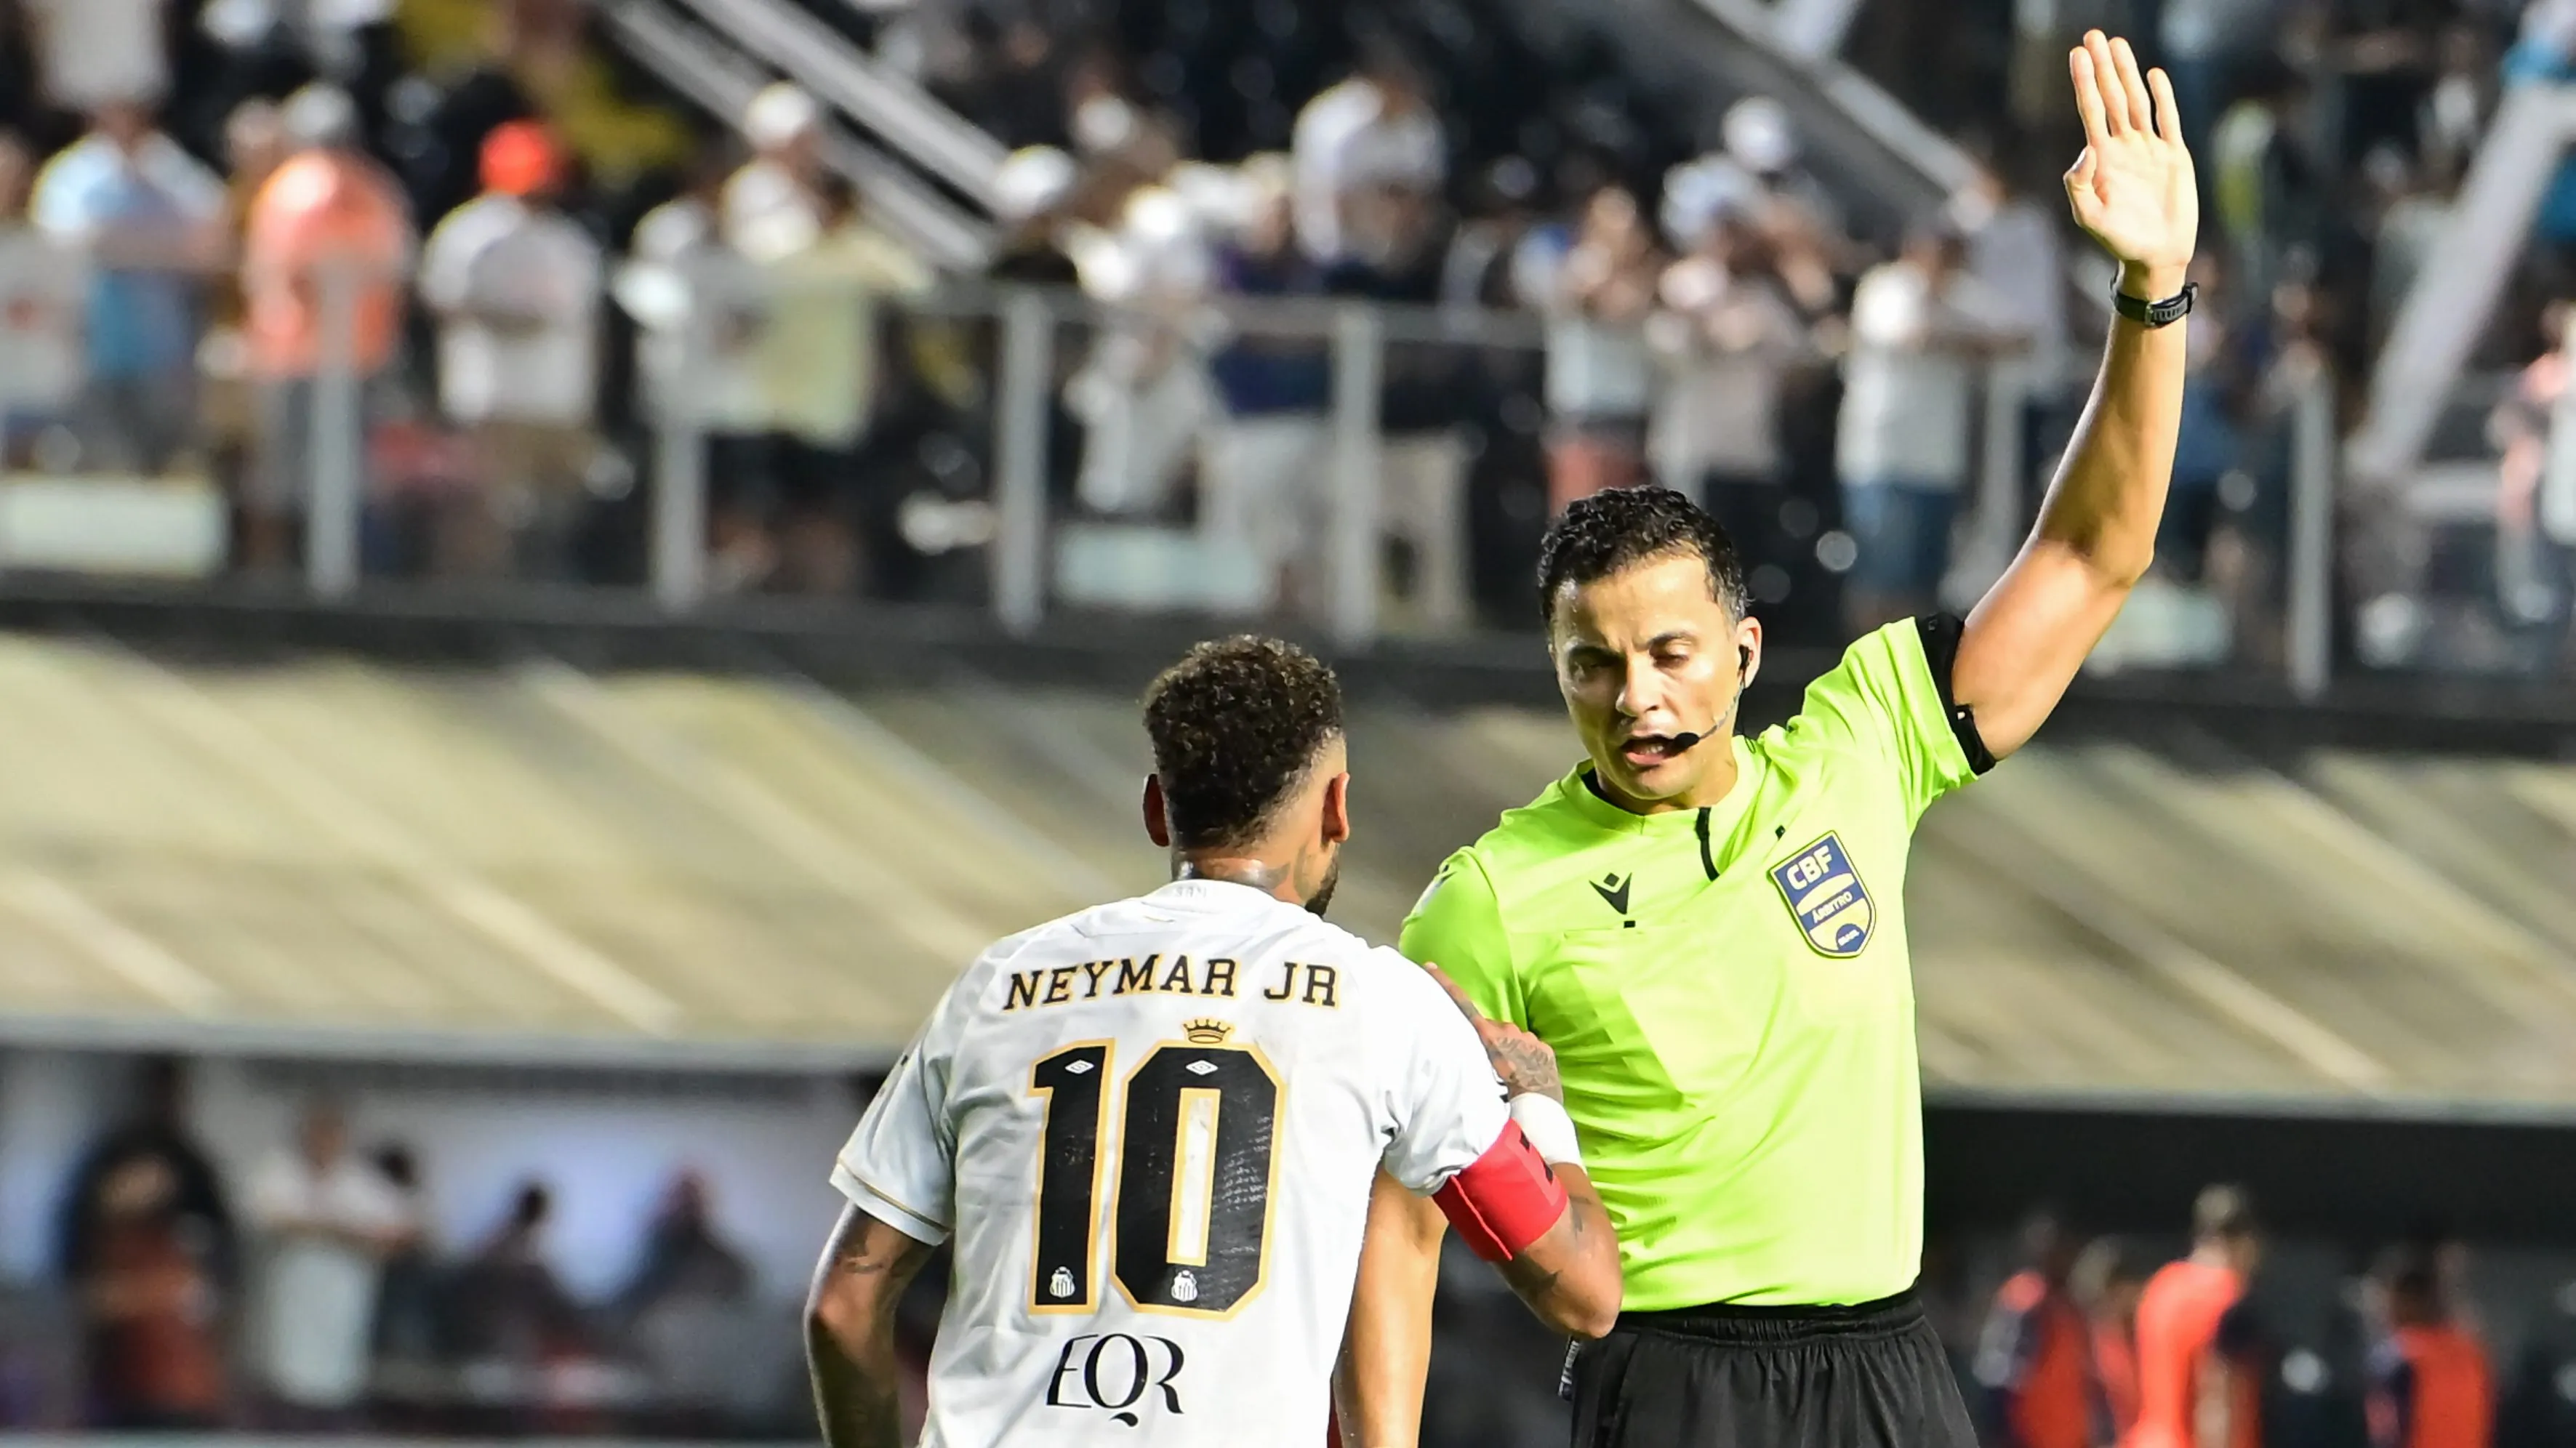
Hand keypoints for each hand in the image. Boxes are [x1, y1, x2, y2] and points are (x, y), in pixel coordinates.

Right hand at [1423, 963, 1561, 1101]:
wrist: (1535, 1102)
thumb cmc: (1503, 1091)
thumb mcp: (1480, 1073)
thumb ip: (1474, 1055)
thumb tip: (1468, 1049)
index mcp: (1488, 1034)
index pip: (1464, 1005)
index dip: (1447, 985)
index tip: (1431, 965)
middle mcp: (1507, 1028)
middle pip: (1492, 1029)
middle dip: (1490, 1039)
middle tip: (1490, 1061)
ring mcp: (1527, 1037)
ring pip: (1513, 1038)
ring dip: (1509, 1048)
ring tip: (1510, 1070)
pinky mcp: (1543, 1046)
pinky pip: (1531, 1047)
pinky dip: (1527, 1055)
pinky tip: (1526, 1071)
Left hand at [2066, 31, 2197, 297]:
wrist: (2155, 255)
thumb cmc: (2118, 240)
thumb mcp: (2089, 217)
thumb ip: (2079, 185)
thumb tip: (2086, 149)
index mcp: (2101, 158)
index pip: (2090, 111)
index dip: (2084, 82)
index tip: (2077, 55)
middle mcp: (2123, 147)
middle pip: (2112, 97)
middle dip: (2103, 67)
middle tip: (2094, 35)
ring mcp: (2149, 149)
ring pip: (2137, 102)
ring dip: (2128, 73)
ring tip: (2118, 44)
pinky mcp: (2175, 155)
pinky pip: (2168, 120)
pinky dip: (2163, 97)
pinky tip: (2154, 75)